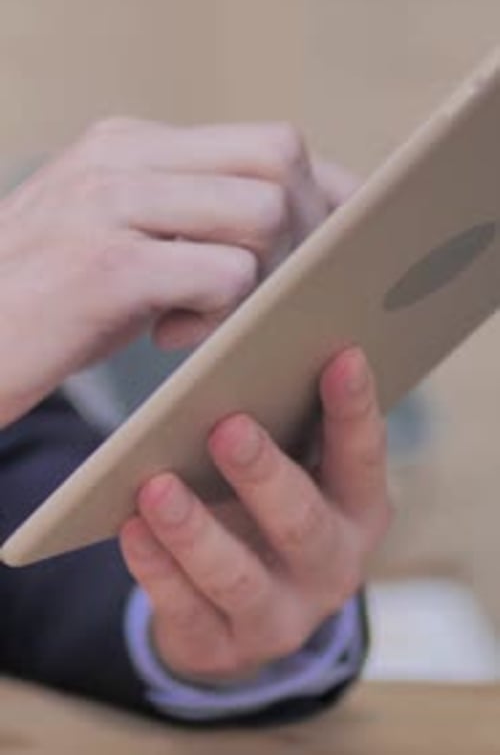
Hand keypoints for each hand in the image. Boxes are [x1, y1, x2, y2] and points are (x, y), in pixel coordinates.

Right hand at [0, 120, 352, 425]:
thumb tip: (288, 232)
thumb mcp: (118, 239)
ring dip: (262, 273)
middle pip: (278, 159)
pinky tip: (170, 337)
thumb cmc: (45, 304)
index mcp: (130, 142)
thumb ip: (186, 220)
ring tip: (210, 315)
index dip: (323, 190)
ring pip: (260, 210)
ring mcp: (110, 202)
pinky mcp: (105, 265)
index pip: (266, 140)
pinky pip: (222, 273)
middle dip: (307, 229)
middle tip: (281, 287)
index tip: (347, 235)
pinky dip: (220, 313)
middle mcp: (122, 154)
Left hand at [121, 348, 389, 684]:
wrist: (241, 608)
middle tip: (227, 427)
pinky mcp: (223, 648)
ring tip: (156, 486)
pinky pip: (185, 611)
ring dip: (195, 530)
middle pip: (301, 523)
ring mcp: (281, 618)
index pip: (363, 459)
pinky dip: (156, 569)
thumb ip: (281, 422)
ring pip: (237, 577)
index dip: (354, 409)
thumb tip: (233, 360)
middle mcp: (332, 569)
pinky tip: (131, 529)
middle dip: (263, 475)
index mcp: (357, 512)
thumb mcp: (291, 469)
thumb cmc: (267, 507)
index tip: (343, 355)